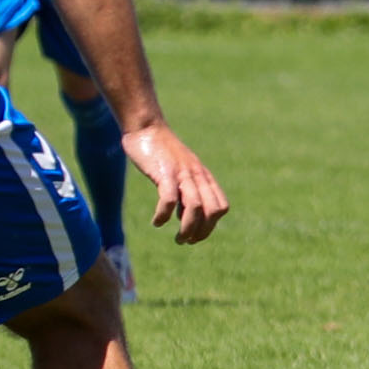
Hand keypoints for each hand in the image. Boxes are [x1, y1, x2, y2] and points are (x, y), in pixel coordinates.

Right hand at [123, 123, 229, 244]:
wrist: (147, 127)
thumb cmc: (162, 153)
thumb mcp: (181, 172)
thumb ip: (187, 192)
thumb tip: (187, 218)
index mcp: (203, 176)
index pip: (221, 206)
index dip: (211, 226)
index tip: (195, 235)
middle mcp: (197, 175)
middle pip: (212, 211)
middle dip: (202, 232)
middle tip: (186, 241)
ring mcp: (181, 173)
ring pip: (196, 207)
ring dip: (188, 229)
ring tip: (178, 239)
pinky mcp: (164, 172)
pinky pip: (169, 199)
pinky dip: (164, 215)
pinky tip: (157, 222)